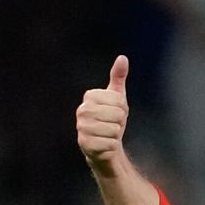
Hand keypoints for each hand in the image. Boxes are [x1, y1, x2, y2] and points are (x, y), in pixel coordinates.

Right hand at [77, 55, 129, 178]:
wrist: (104, 145)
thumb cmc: (111, 119)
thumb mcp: (117, 98)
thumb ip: (118, 77)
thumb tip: (122, 57)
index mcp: (89, 96)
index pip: (119, 100)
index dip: (123, 109)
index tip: (115, 112)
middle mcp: (82, 110)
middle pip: (118, 115)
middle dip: (120, 122)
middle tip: (112, 124)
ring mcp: (82, 127)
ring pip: (115, 130)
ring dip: (116, 135)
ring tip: (108, 134)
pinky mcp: (85, 144)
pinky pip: (110, 144)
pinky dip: (112, 146)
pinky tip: (105, 145)